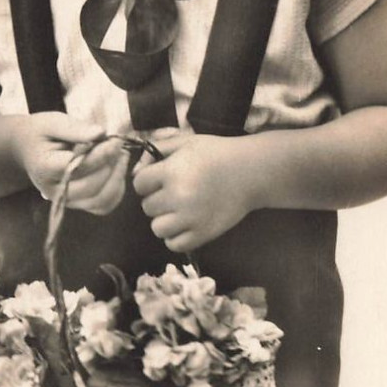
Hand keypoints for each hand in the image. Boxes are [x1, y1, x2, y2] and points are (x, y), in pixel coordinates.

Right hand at [10, 112, 129, 214]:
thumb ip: (75, 129)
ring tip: (120, 156)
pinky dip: (116, 189)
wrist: (29, 149)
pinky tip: (116, 169)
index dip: (100, 155)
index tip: (115, 140)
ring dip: (117, 178)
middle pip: (91, 187)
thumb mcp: (53, 122)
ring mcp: (67, 201)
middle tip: (119, 146)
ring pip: (100, 200)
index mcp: (44, 168)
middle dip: (111, 166)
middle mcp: (54, 191)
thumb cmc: (42, 134)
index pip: (77, 167)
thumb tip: (100, 133)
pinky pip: (104, 205)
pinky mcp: (78, 204)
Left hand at [132, 129, 251, 250]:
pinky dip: (175, 237)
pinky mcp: (203, 234)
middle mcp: (178, 197)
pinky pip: (174, 245)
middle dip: (156, 199)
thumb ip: (157, 150)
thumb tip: (136, 171)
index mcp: (172, 172)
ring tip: (178, 210)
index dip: (147, 181)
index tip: (160, 178)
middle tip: (173, 193)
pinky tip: (185, 224)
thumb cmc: (216, 153)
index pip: (139, 184)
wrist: (250, 171)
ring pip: (157, 228)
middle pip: (147, 207)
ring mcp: (191, 218)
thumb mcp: (186, 142)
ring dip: (164, 220)